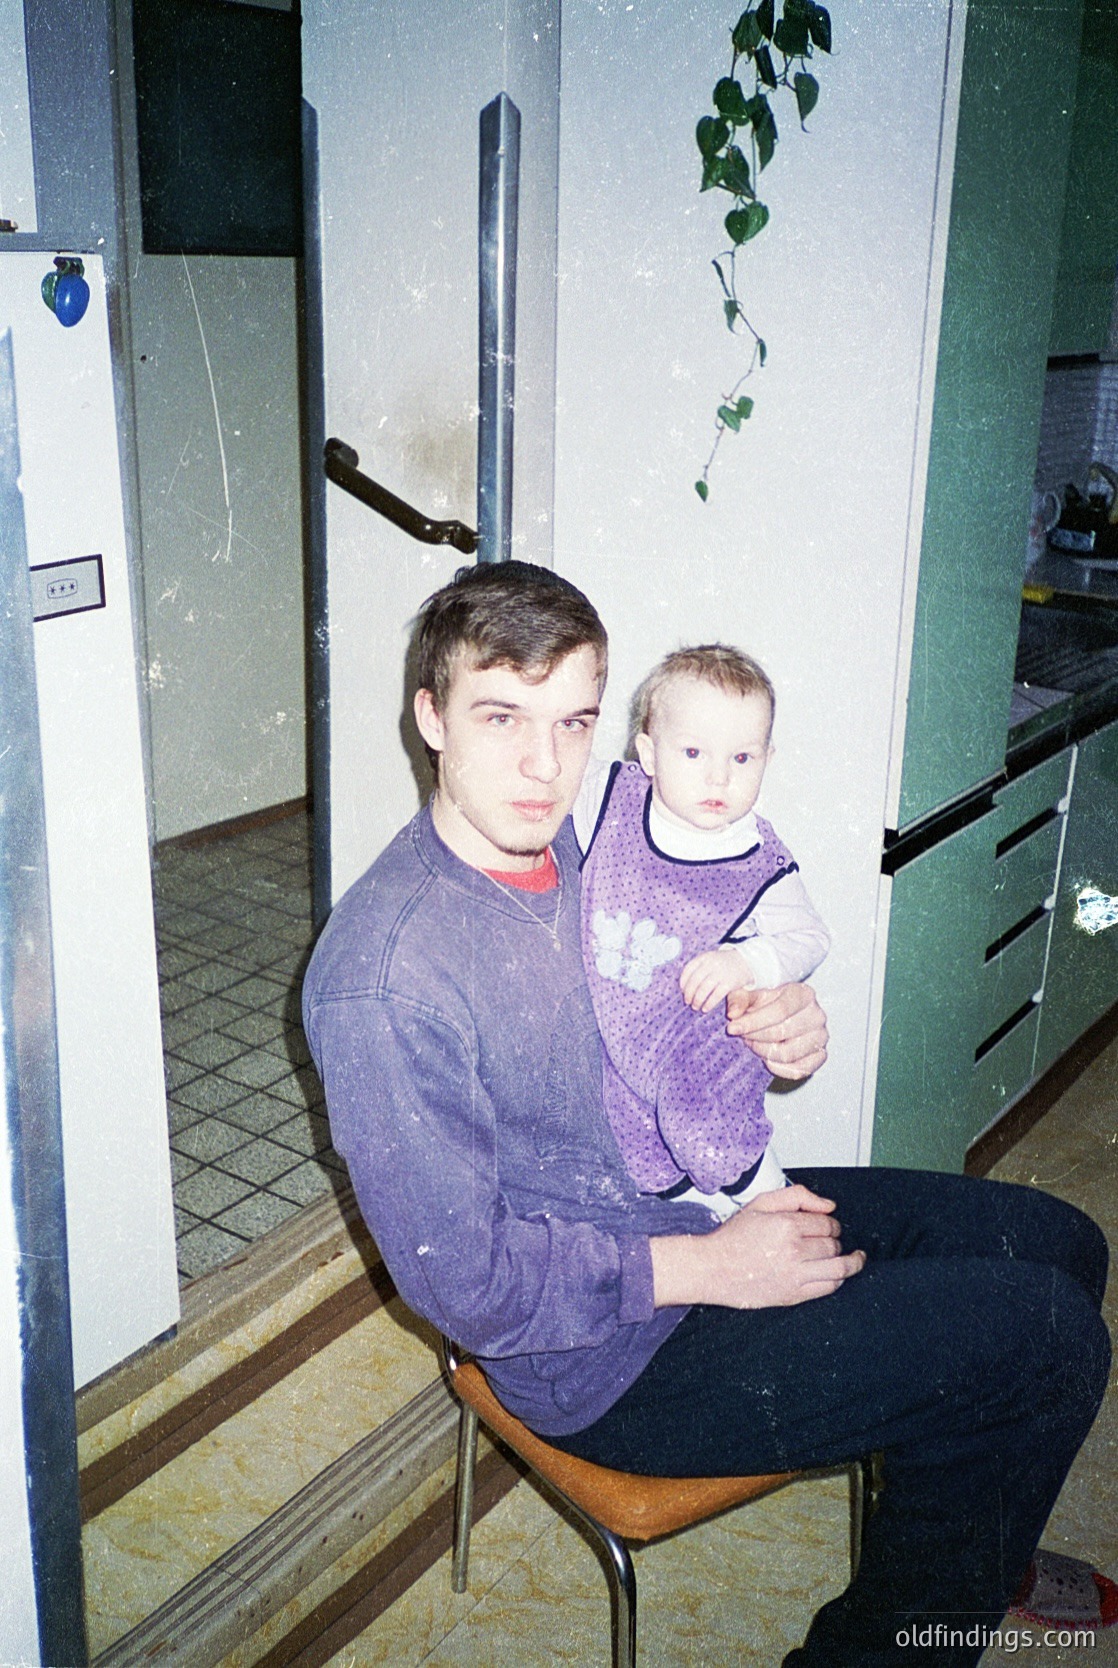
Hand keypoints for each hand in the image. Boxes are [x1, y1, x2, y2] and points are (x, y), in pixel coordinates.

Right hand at [650, 1184, 864, 1308]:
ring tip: (856, 1258)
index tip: (827, 1225)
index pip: (826, 1223)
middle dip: (834, 1240)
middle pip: (833, 1244)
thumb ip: (797, 1196)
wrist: (712, 1268)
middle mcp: (794, 1250)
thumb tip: (828, 1205)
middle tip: (829, 1240)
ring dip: (850, 1262)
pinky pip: (828, 1288)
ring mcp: (795, 1275)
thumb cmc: (733, 1236)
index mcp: (787, 1225)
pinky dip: (838, 1280)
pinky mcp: (793, 1295)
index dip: (830, 1223)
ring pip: (839, 1267)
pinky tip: (839, 1274)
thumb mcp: (760, 1203)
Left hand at [680, 947, 752, 1011]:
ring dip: (697, 1000)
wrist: (747, 961)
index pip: (688, 969)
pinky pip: (715, 996)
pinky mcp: (729, 983)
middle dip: (689, 993)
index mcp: (705, 957)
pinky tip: (705, 1009)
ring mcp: (721, 973)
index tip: (682, 990)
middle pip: (694, 981)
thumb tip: (683, 987)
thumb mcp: (711, 960)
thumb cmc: (724, 964)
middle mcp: (712, 964)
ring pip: (703, 990)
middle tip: (687, 1002)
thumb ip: (699, 968)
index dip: (683, 982)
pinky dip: (708, 1004)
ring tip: (695, 1007)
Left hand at [725, 982, 827, 1079]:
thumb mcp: (751, 995)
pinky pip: (797, 1070)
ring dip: (763, 1052)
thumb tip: (733, 1013)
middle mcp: (817, 1015)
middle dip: (755, 1037)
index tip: (732, 1028)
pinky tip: (766, 1058)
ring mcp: (821, 1037)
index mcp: (803, 994)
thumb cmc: (766, 1003)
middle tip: (742, 1036)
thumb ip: (739, 1000)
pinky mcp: (820, 1057)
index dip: (753, 1022)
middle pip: (781, 1032)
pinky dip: (777, 1068)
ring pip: (787, 1054)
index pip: (779, 1010)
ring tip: (753, 1044)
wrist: (783, 1014)